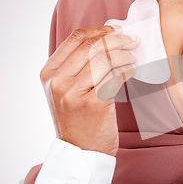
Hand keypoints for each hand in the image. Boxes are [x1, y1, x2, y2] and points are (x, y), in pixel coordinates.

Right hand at [39, 25, 138, 155]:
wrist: (80, 152)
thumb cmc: (77, 119)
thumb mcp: (65, 90)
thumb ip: (76, 67)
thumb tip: (104, 40)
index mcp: (49, 73)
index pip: (75, 38)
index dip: (99, 30)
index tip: (116, 30)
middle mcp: (58, 81)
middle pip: (92, 46)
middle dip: (116, 39)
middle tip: (132, 40)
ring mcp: (74, 92)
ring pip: (104, 60)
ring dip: (123, 54)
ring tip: (133, 56)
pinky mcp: (93, 104)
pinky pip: (114, 77)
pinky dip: (126, 70)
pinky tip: (132, 70)